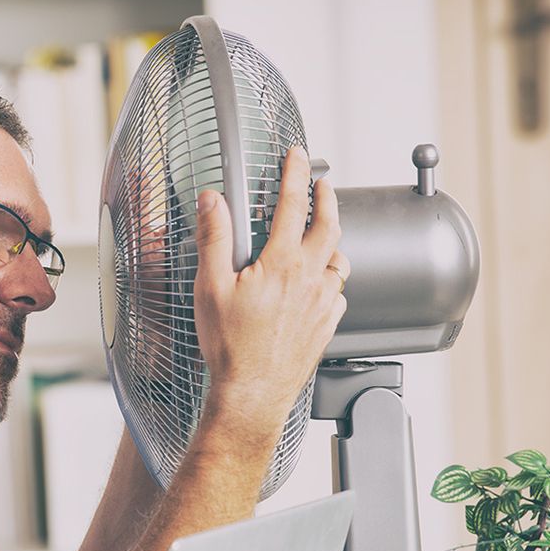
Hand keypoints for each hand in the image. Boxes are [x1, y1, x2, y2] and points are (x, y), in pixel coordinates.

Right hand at [192, 146, 347, 443]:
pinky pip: (339, 293)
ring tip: (322, 235)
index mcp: (282, 263)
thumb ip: (213, 238)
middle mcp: (310, 279)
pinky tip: (322, 283)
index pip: (293, 204)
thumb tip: (213, 201)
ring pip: (339, 261)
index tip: (297, 155)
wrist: (252, 394)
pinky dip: (333, 279)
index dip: (296, 173)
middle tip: (323, 185)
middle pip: (330, 226)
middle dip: (327, 199)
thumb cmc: (229, 347)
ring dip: (332, 241)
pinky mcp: (327, 327)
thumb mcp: (210, 287)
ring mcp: (323, 304)